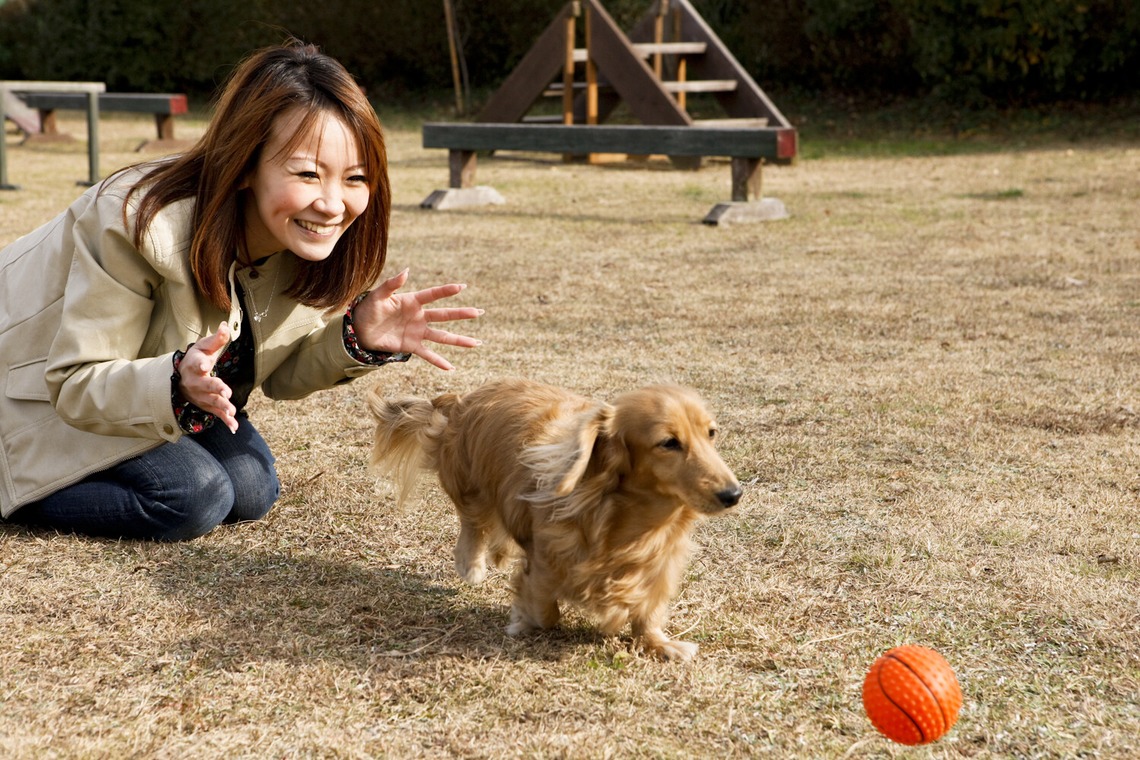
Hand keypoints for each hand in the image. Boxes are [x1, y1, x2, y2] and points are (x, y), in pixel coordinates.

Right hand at [179, 321, 238, 432]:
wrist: (181, 379)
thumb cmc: (196, 360)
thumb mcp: (204, 348)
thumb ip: (216, 339)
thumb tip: (227, 325)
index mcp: (194, 365)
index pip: (196, 363)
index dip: (200, 364)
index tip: (205, 364)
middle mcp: (196, 382)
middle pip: (205, 385)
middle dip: (215, 388)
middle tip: (225, 391)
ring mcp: (201, 396)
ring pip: (211, 401)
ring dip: (222, 406)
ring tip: (232, 411)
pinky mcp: (207, 405)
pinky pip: (216, 414)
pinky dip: (225, 421)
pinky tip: (234, 427)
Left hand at [351, 269, 482, 370]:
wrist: (360, 329)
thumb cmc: (368, 308)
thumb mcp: (378, 295)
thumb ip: (392, 284)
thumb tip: (406, 271)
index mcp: (413, 301)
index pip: (433, 295)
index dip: (446, 291)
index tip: (462, 286)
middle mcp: (419, 317)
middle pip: (444, 315)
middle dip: (462, 314)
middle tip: (479, 312)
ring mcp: (418, 332)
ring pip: (443, 337)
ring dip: (460, 340)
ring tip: (477, 343)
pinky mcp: (412, 346)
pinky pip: (428, 354)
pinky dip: (439, 362)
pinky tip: (451, 368)